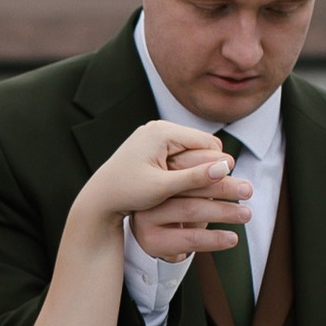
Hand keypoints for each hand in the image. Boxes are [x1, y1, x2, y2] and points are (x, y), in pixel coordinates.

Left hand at [82, 122, 249, 263]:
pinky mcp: (150, 144)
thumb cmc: (127, 193)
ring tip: (203, 192)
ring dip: (197, 168)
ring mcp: (153, 135)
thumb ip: (194, 177)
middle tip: (216, 191)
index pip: (207, 143)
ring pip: (190, 149)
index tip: (225, 186)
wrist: (99, 197)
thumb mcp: (163, 188)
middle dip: (209, 165)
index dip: (219, 165)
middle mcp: (158, 127)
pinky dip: (184, 168)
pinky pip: (178, 153)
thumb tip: (226, 167)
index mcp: (162, 132)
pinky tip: (184, 187)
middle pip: (200, 144)